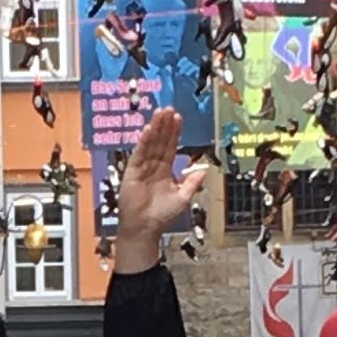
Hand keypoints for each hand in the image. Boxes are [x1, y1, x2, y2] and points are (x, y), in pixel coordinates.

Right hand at [114, 108, 207, 260]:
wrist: (144, 228)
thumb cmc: (162, 215)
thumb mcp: (183, 198)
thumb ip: (192, 183)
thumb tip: (203, 170)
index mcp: (165, 170)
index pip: (171, 146)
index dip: (174, 132)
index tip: (178, 118)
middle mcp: (154, 165)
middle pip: (161, 141)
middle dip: (165, 125)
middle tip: (169, 108)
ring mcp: (142, 167)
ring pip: (150, 143)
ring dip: (155, 128)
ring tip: (160, 112)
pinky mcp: (132, 171)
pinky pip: (139, 154)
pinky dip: (143, 142)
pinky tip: (148, 130)